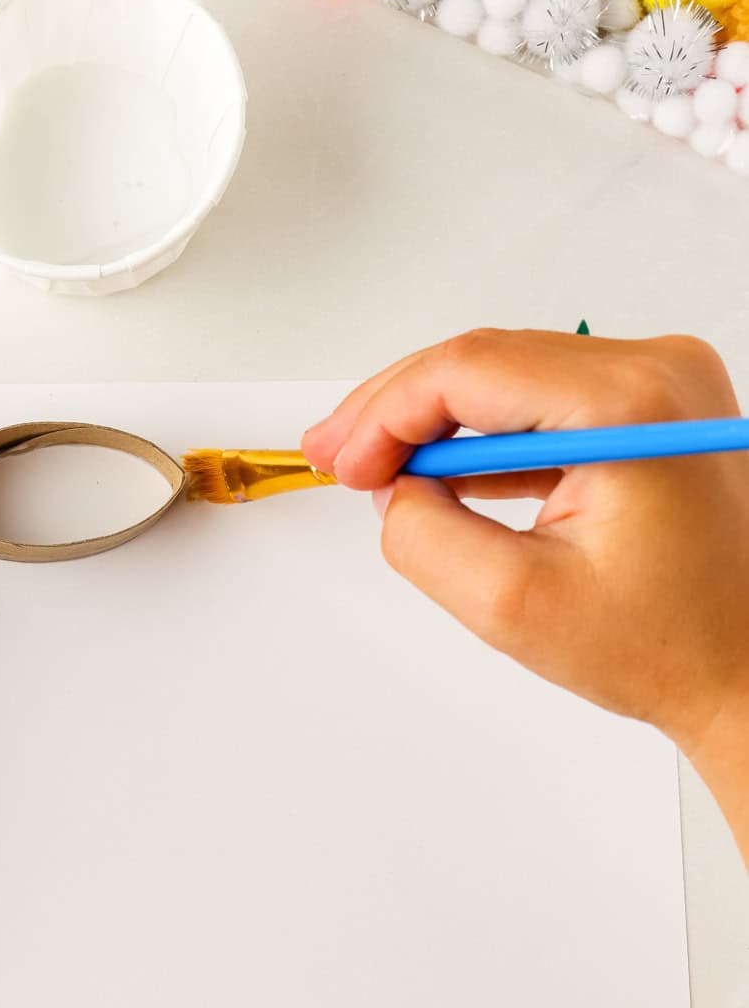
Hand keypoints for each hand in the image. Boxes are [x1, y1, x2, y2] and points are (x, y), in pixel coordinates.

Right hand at [302, 330, 748, 763]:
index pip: (468, 370)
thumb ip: (422, 537)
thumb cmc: (671, 646)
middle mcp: (658, 372)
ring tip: (377, 465)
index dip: (386, 413)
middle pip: (486, 361)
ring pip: (510, 376)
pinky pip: (546, 400)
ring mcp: (664, 386)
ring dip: (438, 421)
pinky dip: (488, 433)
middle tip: (336, 453)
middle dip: (399, 410)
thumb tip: (391, 490)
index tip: (346, 463)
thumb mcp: (512, 605)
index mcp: (628, 405)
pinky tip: (439, 469)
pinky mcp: (657, 410)